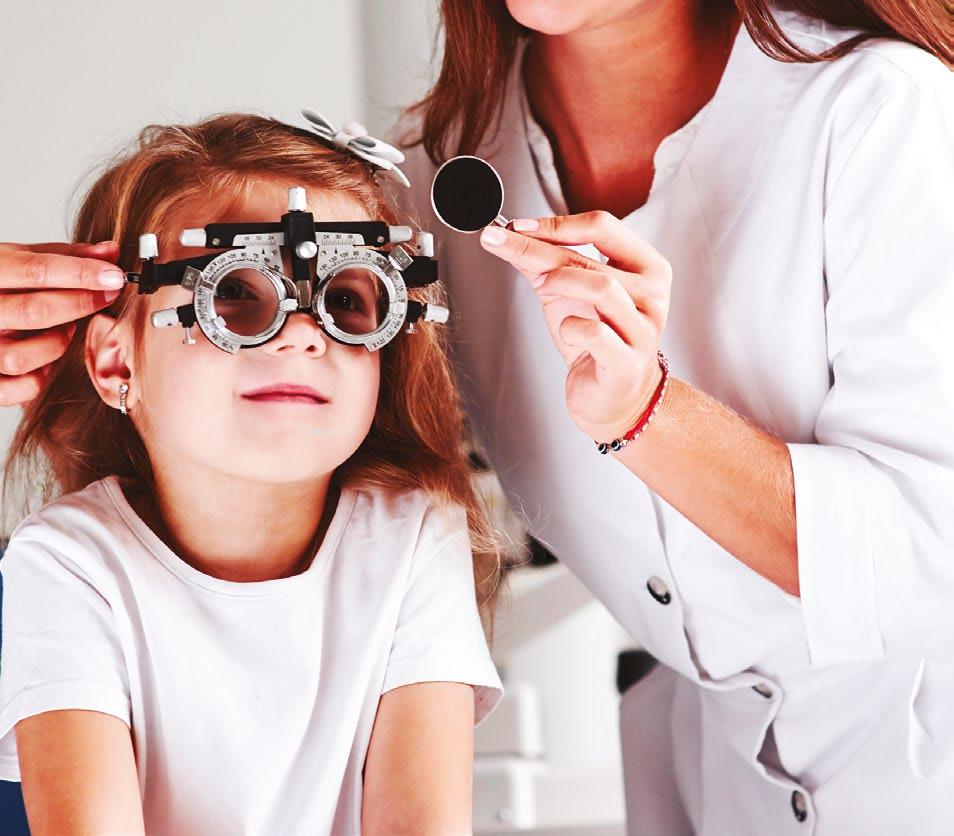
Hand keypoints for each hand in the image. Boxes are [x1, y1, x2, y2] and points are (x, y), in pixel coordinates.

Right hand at [0, 241, 123, 405]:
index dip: (81, 274)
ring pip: (20, 357)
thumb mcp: (17, 257)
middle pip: (33, 312)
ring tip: (67, 329)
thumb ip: (63, 255)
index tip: (115, 276)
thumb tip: (111, 252)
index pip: (36, 270)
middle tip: (107, 296)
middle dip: (79, 304)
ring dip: (55, 344)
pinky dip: (36, 379)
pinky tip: (44, 361)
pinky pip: (11, 390)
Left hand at [479, 211, 671, 441]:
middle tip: (501, 243)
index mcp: (646, 268)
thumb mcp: (567, 295)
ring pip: (601, 287)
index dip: (555, 223)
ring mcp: (643, 329)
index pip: (602, 226)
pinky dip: (570, 327)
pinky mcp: (627, 362)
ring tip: (540, 287)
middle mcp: (653, 295)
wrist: (611, 396)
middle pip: (590, 257)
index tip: (517, 226)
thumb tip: (509, 235)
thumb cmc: (596, 342)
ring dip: (559, 281)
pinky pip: (595, 332)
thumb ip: (544, 263)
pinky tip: (566, 332)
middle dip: (537, 248)